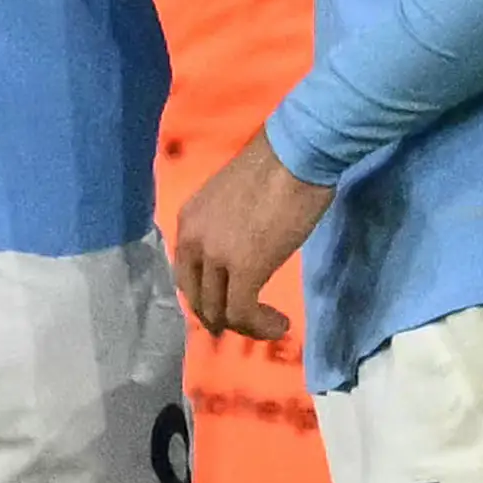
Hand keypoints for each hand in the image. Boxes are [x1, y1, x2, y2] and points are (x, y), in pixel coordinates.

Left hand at [171, 131, 329, 339]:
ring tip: (269, 325)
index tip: (226, 302)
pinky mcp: (245, 270)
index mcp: (189, 219)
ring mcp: (216, 256)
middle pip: (196, 296)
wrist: (296, 156)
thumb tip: (241, 247)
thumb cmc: (276, 166)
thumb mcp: (234, 198)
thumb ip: (227, 225)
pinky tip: (279, 324)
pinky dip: (260, 326)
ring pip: (219, 310)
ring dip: (245, 325)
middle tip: (244, 324)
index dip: (204, 294)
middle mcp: (193, 240)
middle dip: (218, 316)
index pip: (186, 271)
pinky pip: (243, 312)